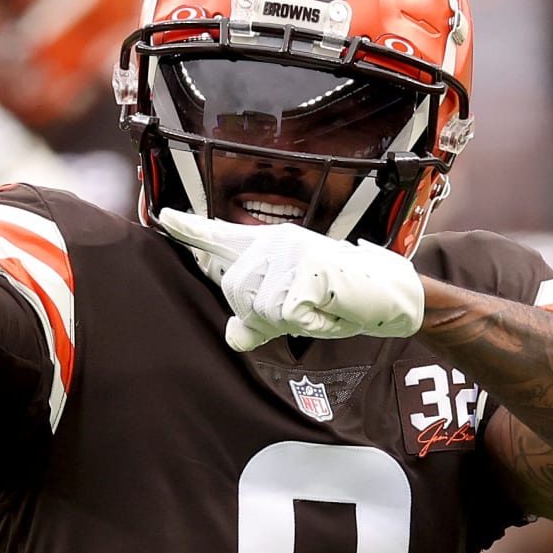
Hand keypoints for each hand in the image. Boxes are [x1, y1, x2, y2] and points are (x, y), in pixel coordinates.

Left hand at [156, 209, 423, 351]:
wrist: (391, 293)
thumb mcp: (294, 313)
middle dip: (268, 315)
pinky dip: (313, 324)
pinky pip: (288, 316)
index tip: (161, 216)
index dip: (189, 229)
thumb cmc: (341, 299)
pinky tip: (331, 308)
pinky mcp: (305, 269)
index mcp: (268, 245)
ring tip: (321, 305)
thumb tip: (232, 336)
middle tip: (308, 307)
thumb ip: (259, 320)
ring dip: (292, 321)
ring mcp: (290, 251)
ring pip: (260, 309)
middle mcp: (274, 240)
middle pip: (236, 294)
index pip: (221, 235)